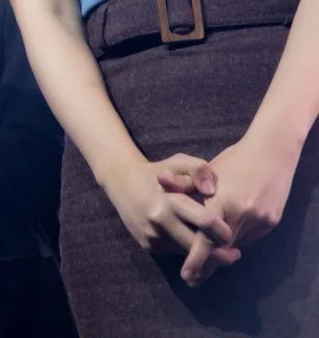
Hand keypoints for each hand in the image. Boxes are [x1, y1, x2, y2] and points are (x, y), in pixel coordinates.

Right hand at [102, 152, 237, 262]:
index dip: (222, 232)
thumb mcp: (178, 162)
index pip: (204, 222)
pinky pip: (174, 252)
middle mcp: (159, 221)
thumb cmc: (159, 171)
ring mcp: (152, 235)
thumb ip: (199, 169)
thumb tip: (211, 191)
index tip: (232, 236)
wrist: (122, 181)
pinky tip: (194, 245)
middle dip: (219, 255)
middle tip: (235, 254)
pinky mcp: (148, 245)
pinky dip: (187, 251)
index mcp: (170, 200)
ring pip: (186, 254)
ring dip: (204, 256)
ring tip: (220, 252)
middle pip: (197, 246)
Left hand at [179, 134, 299, 285]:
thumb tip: (161, 182)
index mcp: (222, 201)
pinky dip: (236, 240)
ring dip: (222, 251)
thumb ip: (183, 181)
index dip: (196, 260)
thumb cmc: (233, 161)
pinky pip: (249, 237)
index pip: (206, 239)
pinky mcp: (271, 221)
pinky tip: (227, 238)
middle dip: (208, 264)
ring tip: (207, 261)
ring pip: (236, 244)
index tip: (186, 275)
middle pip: (221, 248)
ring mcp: (260, 219)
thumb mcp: (205, 169)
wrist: (270, 154)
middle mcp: (242, 214)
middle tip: (193, 277)